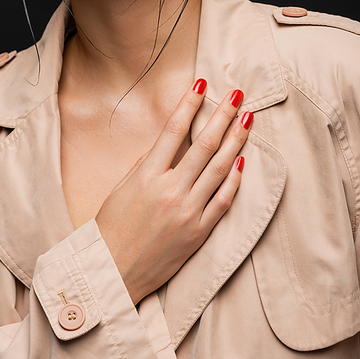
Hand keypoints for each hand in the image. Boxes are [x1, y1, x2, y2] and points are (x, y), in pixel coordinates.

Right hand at [95, 80, 251, 303]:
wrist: (113, 274)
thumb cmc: (112, 228)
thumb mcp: (122, 188)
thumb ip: (146, 163)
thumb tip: (169, 141)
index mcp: (147, 177)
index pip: (174, 131)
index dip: (189, 104)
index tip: (202, 84)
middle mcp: (170, 191)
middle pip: (204, 145)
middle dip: (223, 116)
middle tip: (238, 95)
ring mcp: (188, 213)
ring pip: (219, 169)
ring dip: (236, 140)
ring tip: (247, 118)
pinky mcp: (199, 233)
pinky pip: (223, 201)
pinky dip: (235, 181)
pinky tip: (243, 162)